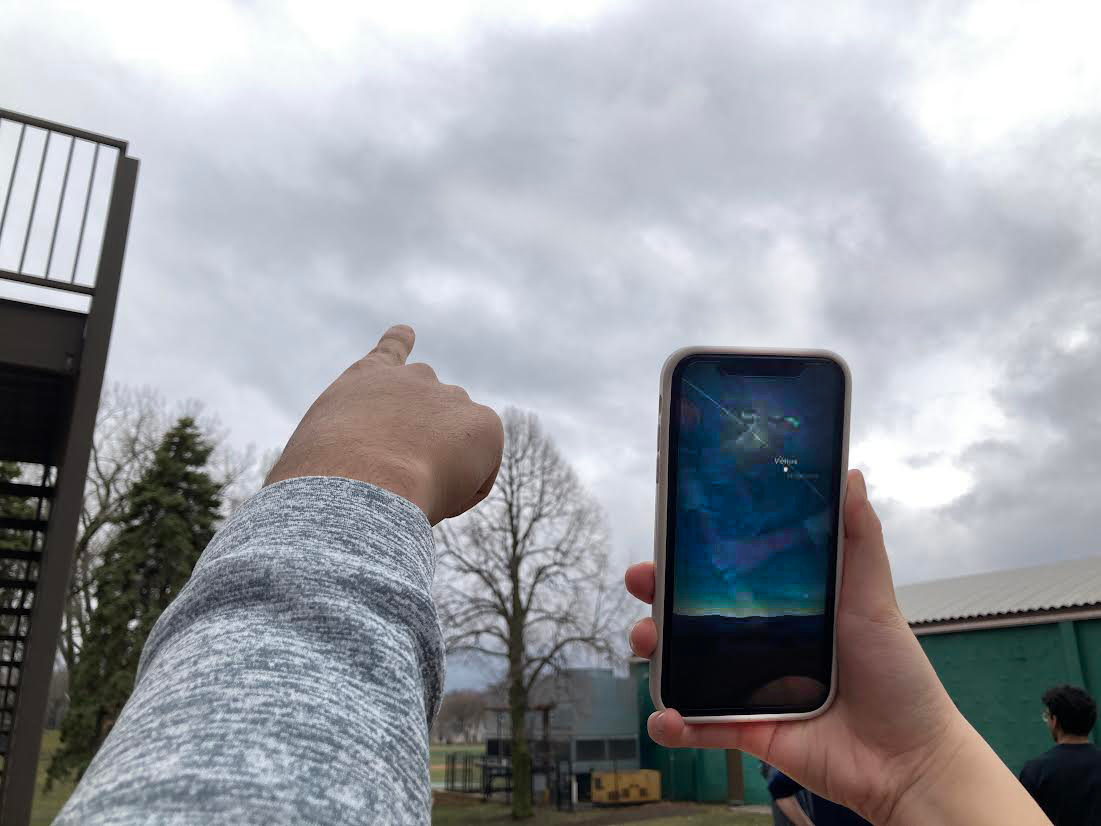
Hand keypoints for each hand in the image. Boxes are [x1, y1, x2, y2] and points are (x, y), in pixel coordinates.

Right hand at [265, 324, 503, 524]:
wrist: (359, 479)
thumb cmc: (325, 478)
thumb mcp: (322, 451)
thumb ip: (355, 445)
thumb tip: (386, 466)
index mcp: (368, 378)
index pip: (389, 352)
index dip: (398, 343)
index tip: (407, 331)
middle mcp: (415, 379)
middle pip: (434, 411)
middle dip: (427, 441)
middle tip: (396, 477)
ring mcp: (451, 397)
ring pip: (458, 447)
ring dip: (441, 471)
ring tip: (406, 489)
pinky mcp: (484, 423)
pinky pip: (480, 474)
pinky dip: (463, 494)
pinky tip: (434, 497)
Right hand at [626, 470, 1047, 824]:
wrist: (910, 758)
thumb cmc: (897, 674)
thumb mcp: (874, 599)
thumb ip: (859, 539)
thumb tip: (852, 474)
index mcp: (781, 608)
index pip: (726, 574)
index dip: (691, 554)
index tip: (667, 531)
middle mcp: (756, 644)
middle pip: (691, 614)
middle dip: (657, 595)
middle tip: (641, 580)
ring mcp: (745, 688)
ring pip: (683, 665)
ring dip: (654, 652)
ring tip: (646, 643)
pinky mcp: (743, 730)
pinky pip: (697, 727)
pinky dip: (672, 724)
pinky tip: (665, 717)